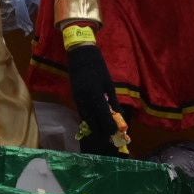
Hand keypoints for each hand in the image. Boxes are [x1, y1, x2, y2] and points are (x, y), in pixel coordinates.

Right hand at [66, 40, 124, 154]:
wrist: (80, 54)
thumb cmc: (98, 67)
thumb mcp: (108, 83)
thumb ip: (112, 100)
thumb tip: (119, 115)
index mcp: (95, 94)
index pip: (103, 116)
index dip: (109, 127)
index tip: (115, 135)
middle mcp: (84, 99)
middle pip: (92, 121)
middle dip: (100, 131)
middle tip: (108, 138)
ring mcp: (77, 98)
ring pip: (85, 118)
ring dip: (94, 127)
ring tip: (102, 133)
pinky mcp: (74, 96)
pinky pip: (82, 112)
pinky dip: (88, 119)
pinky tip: (94, 121)